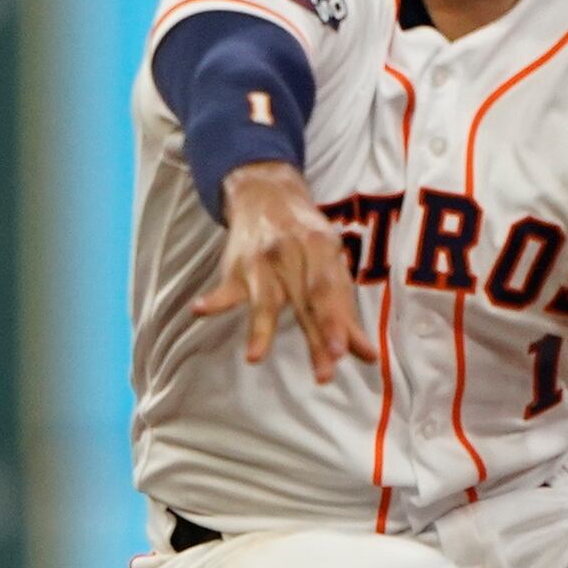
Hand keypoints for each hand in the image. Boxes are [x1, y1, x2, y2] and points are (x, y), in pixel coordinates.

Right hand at [192, 162, 370, 372]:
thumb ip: (345, 313)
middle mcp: (292, 255)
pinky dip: (212, 301)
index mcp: (321, 250)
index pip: (329, 292)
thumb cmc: (306, 238)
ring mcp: (261, 262)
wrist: (266, 193)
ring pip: (264, 300)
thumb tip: (368, 356)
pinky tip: (199, 311)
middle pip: (305, 302)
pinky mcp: (235, 269)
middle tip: (324, 374)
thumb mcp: (330, 265)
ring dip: (260, 329)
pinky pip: (224, 289)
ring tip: (254, 357)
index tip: (341, 353)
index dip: (335, 323)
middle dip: (315, 337)